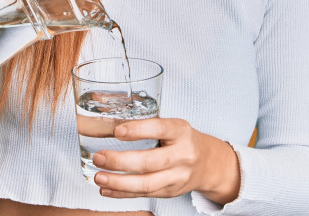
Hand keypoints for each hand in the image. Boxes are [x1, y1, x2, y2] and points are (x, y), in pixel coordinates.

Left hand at [91, 118, 240, 204]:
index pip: (160, 129)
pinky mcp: (170, 192)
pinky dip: (122, 193)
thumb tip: (108, 114)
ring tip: (99, 177)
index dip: (138, 130)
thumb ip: (147, 123)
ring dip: (118, 183)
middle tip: (99, 157)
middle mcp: (182, 155)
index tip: (117, 131)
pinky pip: (144, 194)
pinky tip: (106, 189)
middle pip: (150, 162)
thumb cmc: (183, 140)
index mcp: (181, 132)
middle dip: (120, 161)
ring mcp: (177, 177)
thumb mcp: (173, 125)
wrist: (208, 164)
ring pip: (146, 184)